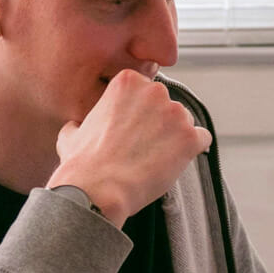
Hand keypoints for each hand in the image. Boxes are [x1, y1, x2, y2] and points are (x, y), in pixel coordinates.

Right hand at [49, 70, 211, 226]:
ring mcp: (176, 113)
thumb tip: (77, 127)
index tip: (133, 129)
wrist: (98, 190)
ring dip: (174, 138)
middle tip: (144, 147)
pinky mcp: (190, 137)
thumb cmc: (83, 164)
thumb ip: (82, 122)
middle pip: (166, 105)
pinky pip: (202, 138)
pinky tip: (176, 161)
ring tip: (155, 159)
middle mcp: (155, 91)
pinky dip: (193, 150)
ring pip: (184, 122)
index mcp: (127, 82)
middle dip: (159, 124)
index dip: (139, 112)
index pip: (145, 91)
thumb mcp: (71, 133)